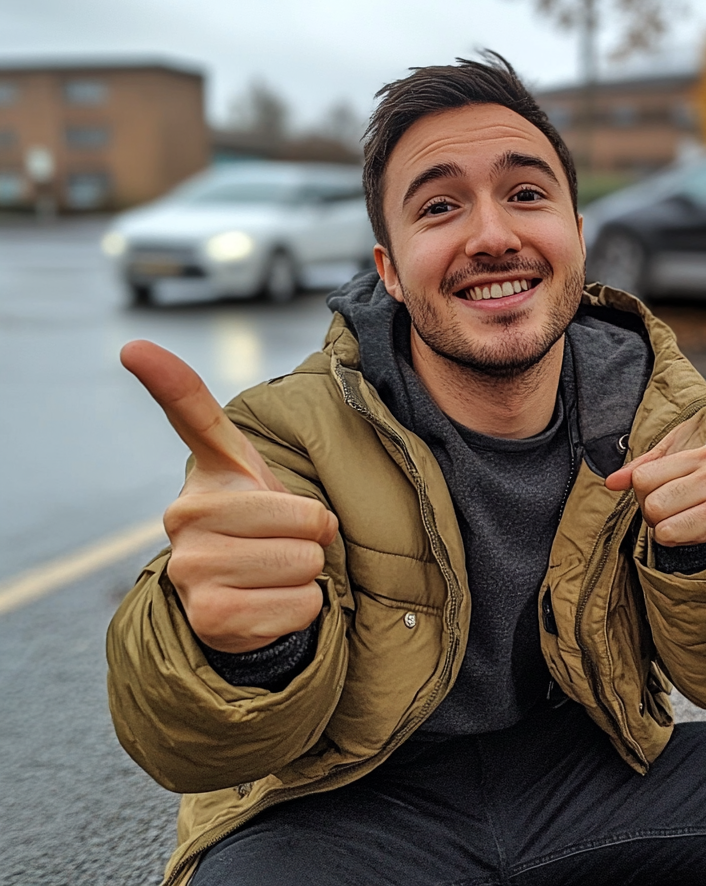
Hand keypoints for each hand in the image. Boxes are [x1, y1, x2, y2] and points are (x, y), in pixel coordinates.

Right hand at [121, 340, 337, 652]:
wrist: (237, 596)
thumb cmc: (254, 525)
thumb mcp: (248, 472)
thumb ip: (224, 428)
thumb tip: (145, 355)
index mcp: (204, 476)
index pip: (190, 414)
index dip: (166, 376)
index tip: (135, 345)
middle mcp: (185, 517)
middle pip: (305, 519)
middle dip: (313, 537)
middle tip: (284, 542)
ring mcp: (191, 569)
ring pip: (304, 564)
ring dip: (306, 573)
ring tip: (273, 571)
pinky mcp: (209, 618)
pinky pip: (300, 605)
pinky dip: (302, 607)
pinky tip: (269, 602)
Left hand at [604, 414, 705, 546]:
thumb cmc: (686, 482)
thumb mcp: (660, 467)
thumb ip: (634, 471)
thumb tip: (612, 482)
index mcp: (697, 452)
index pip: (642, 478)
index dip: (642, 489)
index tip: (659, 489)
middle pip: (653, 503)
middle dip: (652, 510)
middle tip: (668, 507)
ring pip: (661, 520)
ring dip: (661, 525)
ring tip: (676, 517)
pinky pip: (671, 534)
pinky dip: (669, 537)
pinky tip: (682, 528)